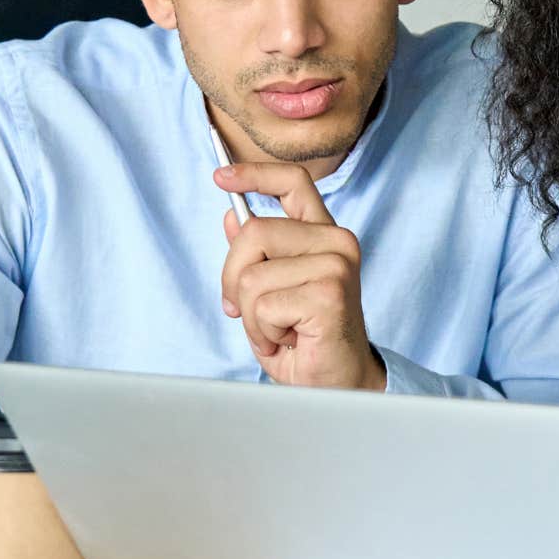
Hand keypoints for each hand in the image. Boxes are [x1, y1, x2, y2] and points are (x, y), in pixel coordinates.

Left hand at [215, 163, 385, 390]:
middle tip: (248, 312)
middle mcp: (336, 242)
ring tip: (278, 331)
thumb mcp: (270, 291)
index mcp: (322, 235)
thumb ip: (257, 253)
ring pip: (253, 275)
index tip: (220, 177)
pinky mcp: (329, 293)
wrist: (337, 384)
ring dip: (252, 315)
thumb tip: (231, 217)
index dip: (254, 174)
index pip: (293, 183)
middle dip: (233, 278)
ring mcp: (336, 265)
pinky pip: (264, 305)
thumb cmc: (305, 339)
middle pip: (253, 231)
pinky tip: (288, 340)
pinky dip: (263, 332)